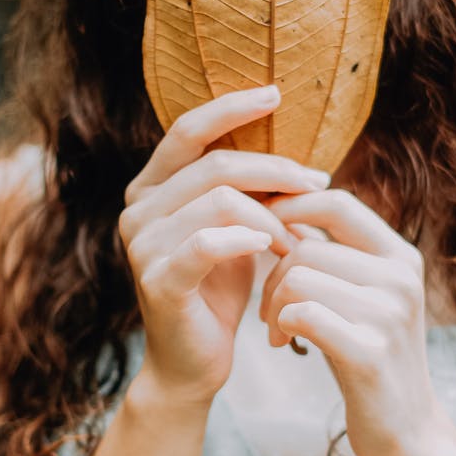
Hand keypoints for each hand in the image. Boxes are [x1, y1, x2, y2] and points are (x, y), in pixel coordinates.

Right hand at [118, 85, 330, 404]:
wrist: (193, 362)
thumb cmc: (219, 291)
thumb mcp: (237, 230)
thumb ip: (250, 191)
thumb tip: (306, 160)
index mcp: (151, 187)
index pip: (188, 129)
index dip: (231, 107)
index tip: (276, 93)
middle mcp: (137, 208)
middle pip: (215, 164)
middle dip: (276, 171)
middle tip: (318, 185)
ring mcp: (141, 244)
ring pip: (219, 200)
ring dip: (271, 215)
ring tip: (297, 240)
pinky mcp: (158, 280)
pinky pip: (207, 243)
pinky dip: (247, 239)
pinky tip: (274, 247)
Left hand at [258, 188, 444, 455]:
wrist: (407, 430)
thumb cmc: (370, 356)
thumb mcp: (362, 297)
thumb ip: (333, 255)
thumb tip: (282, 206)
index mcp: (401, 257)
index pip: (337, 203)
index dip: (290, 208)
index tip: (260, 231)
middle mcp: (401, 278)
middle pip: (304, 249)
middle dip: (271, 278)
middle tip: (269, 312)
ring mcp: (390, 314)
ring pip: (297, 278)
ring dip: (272, 306)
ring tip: (277, 332)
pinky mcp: (370, 352)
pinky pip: (302, 314)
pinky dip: (281, 327)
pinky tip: (286, 345)